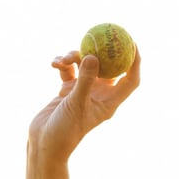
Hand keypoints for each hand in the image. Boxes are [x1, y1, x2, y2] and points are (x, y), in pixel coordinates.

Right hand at [27, 47, 140, 165]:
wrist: (44, 144)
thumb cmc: (64, 131)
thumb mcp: (75, 104)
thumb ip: (85, 80)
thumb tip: (92, 56)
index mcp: (109, 102)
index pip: (130, 80)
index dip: (135, 62)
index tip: (132, 43)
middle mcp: (99, 95)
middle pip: (108, 67)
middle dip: (103, 51)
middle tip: (101, 34)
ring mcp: (83, 92)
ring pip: (85, 65)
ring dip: (75, 57)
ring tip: (64, 58)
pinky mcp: (68, 90)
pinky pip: (69, 70)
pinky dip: (62, 65)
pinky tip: (53, 63)